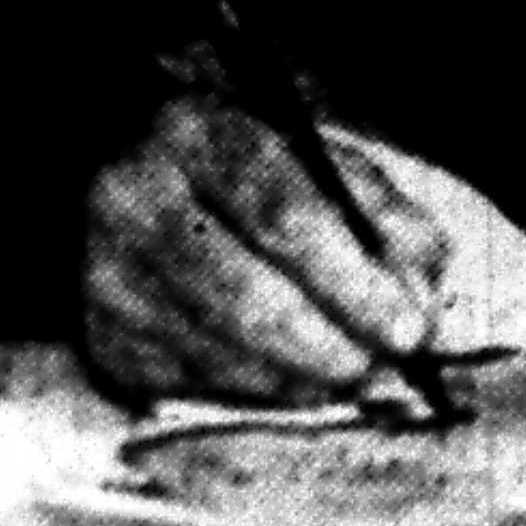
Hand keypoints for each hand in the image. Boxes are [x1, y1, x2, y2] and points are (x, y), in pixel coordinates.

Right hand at [82, 93, 450, 405]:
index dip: (352, 281)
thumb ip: (376, 212)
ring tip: (355, 375)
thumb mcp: (311, 155)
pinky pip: (196, 386)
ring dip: (303, 380)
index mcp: (195, 133)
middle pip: (244, 298)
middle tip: (388, 371)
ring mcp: (107, 276)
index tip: (409, 328)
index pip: (282, 213)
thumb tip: (421, 293)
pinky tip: (295, 379)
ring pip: (222, 354)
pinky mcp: (103, 339)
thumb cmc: (239, 166)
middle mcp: (134, 201)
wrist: (113, 173)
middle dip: (331, 346)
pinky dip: (260, 392)